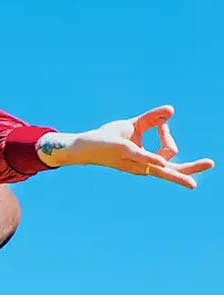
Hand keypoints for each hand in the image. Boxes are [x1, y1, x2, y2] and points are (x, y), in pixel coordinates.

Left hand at [36, 105, 213, 188]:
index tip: (159, 123)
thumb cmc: (108, 138)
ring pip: (159, 169)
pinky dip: (152, 158)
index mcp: (146, 161)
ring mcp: (133, 160)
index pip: (169, 150)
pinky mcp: (123, 151)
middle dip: (190, 169)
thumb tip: (172, 110)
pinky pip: (141, 156)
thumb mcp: (133, 126)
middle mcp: (142, 165)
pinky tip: (162, 164)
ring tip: (192, 185)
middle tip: (210, 163)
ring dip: (177, 175)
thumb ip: (152, 119)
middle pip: (172, 170)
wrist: (84, 145)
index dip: (168, 133)